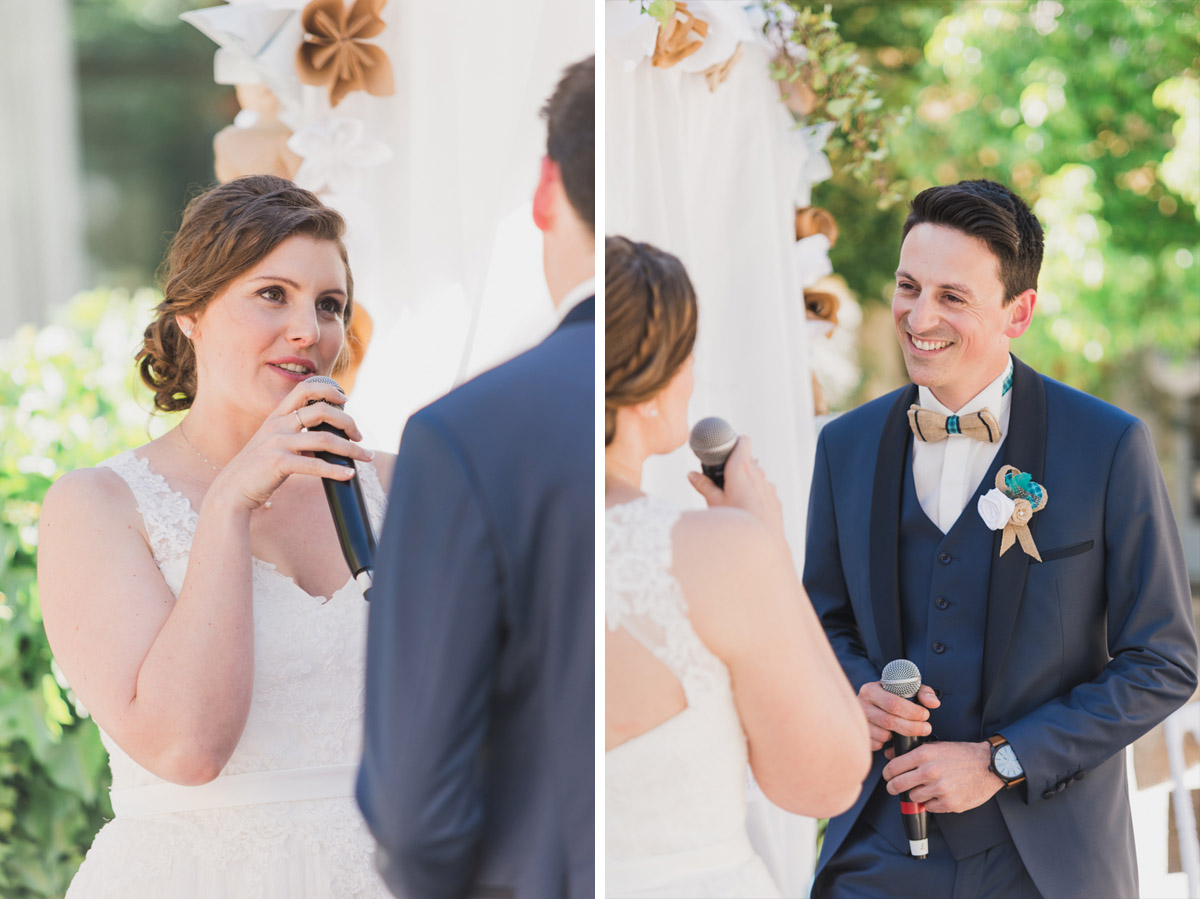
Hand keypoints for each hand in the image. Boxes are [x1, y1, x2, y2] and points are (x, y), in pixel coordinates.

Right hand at [208, 379, 372, 511]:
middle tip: (359, 436)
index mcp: (276, 416)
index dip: (328, 389)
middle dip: (347, 421)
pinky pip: (315, 465)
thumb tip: (329, 438)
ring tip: (365, 456)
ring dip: (351, 449)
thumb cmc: (257, 469)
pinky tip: (349, 474)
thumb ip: (296, 435)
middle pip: (321, 410)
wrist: (231, 491)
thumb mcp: (274, 443)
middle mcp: (277, 424)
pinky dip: (336, 470)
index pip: (304, 388)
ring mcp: (277, 443)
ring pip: (324, 439)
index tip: (345, 399)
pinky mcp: (278, 463)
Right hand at [687, 437, 785, 540]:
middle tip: (723, 478)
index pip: (744, 441)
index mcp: (741, 468)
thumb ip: (703, 485)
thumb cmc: (736, 520)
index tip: (727, 446)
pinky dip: (756, 495)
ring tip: (734, 498)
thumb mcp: (714, 502)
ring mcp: (769, 486)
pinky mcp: (775, 499)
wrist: (763, 541)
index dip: (735, 441)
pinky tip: (747, 510)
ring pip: (757, 477)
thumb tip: (691, 474)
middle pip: (748, 460)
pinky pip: (764, 491)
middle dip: (736, 466)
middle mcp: (758, 473)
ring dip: (747, 482)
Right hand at [858, 681, 938, 751]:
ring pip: (883, 734)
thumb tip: (934, 704)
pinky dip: (887, 743)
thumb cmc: (894, 697)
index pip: (893, 703)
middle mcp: (861, 704)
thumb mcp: (908, 690)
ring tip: (908, 730)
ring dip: (899, 736)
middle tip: (926, 728)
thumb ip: (923, 693)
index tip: (925, 715)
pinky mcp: (859, 734)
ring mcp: (859, 720)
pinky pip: (876, 744)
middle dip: (912, 727)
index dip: (912, 712)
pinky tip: (892, 735)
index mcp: (871, 689)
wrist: (873, 704)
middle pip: (889, 721)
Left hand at [882, 740, 1002, 813]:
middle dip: (893, 787)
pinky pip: (929, 807)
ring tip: (925, 788)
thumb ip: (911, 751)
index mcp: (924, 755)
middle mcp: (930, 772)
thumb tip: (888, 754)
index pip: (892, 768)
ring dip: (916, 794)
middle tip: (894, 787)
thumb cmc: (962, 754)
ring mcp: (940, 789)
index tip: (888, 776)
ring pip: (913, 798)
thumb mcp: (935, 746)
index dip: (887, 774)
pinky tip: (939, 794)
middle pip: (897, 786)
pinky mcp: (949, 803)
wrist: (989, 765)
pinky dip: (932, 803)